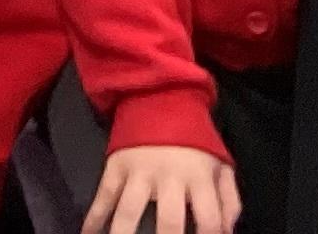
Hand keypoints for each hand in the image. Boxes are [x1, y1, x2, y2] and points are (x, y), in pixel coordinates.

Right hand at [84, 144, 241, 233]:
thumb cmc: (194, 140)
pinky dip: (93, 217)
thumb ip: (229, 200)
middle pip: (168, 222)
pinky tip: (88, 232)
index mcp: (198, 178)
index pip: (209, 220)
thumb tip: (226, 233)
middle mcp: (169, 177)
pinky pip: (104, 195)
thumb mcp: (221, 164)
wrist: (160, 97)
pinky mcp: (116, 165)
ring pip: (128, 212)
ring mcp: (138, 171)